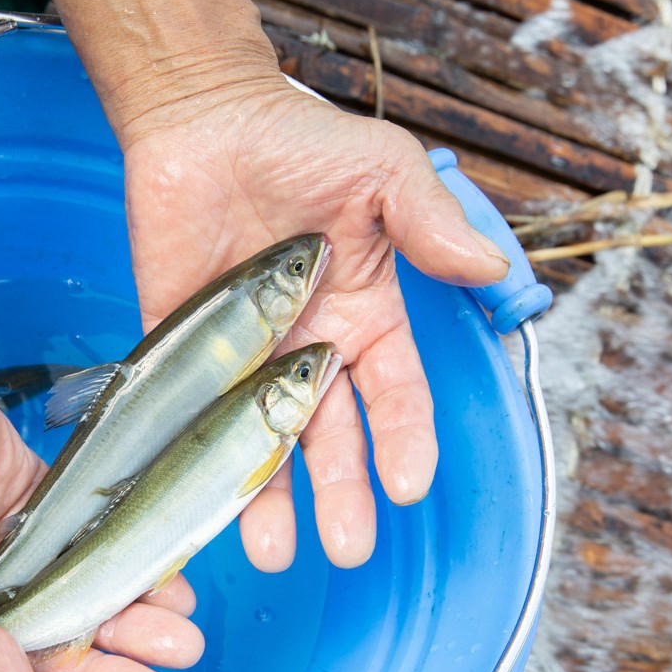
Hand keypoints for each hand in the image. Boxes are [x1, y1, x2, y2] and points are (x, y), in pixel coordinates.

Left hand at [121, 84, 509, 570]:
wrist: (205, 119)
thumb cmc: (300, 140)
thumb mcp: (382, 171)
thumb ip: (430, 222)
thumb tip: (487, 270)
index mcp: (365, 318)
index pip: (394, 396)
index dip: (404, 441)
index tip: (406, 485)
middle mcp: (308, 351)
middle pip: (331, 437)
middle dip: (342, 492)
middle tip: (347, 545)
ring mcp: (245, 359)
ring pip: (260, 444)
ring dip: (269, 500)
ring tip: (273, 552)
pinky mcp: (183, 353)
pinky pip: (188, 414)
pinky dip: (191, 459)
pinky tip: (201, 505)